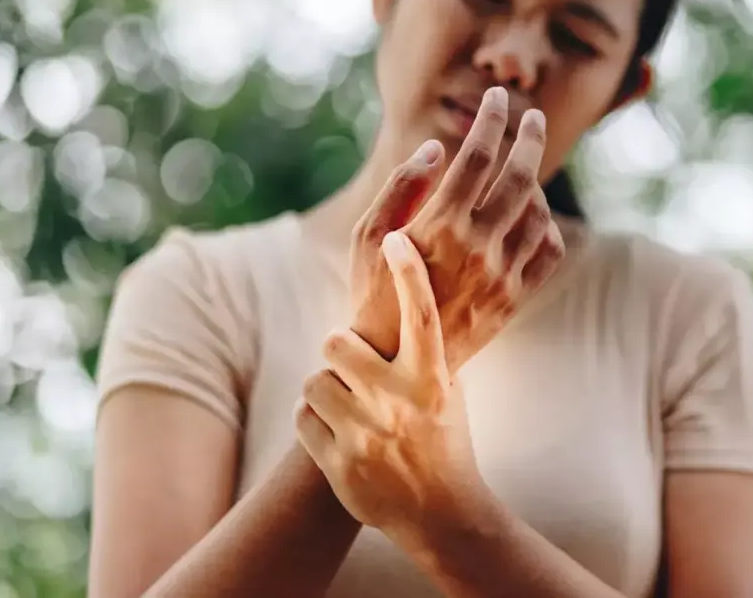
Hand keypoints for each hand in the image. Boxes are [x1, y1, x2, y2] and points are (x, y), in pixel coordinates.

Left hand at [297, 232, 479, 542]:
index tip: (396, 239)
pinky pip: (303, 418)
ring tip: (349, 406)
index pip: (421, 314)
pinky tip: (341, 433)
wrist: (442, 514)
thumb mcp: (449, 391)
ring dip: (327, 389)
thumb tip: (409, 294)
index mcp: (433, 380)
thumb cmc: (446, 440)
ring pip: (314, 380)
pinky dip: (315, 422)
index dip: (408, 272)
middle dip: (341, 351)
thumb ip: (427, 350)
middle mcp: (399, 403)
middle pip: (336, 342)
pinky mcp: (339, 464)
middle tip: (355, 367)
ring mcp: (366, 435)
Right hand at [351, 86, 565, 371]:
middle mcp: (477, 246)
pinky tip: (532, 218)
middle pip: (520, 175)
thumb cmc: (374, 292)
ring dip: (537, 183)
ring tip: (524, 173)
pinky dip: (547, 226)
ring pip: (538, 211)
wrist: (398, 362)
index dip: (491, 119)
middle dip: (530, 137)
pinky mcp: (516, 299)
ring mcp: (502, 274)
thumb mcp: (367, 238)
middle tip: (534, 117)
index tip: (498, 97)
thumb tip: (434, 148)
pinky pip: (549, 251)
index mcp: (439, 225)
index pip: (476, 156)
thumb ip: (400, 188)